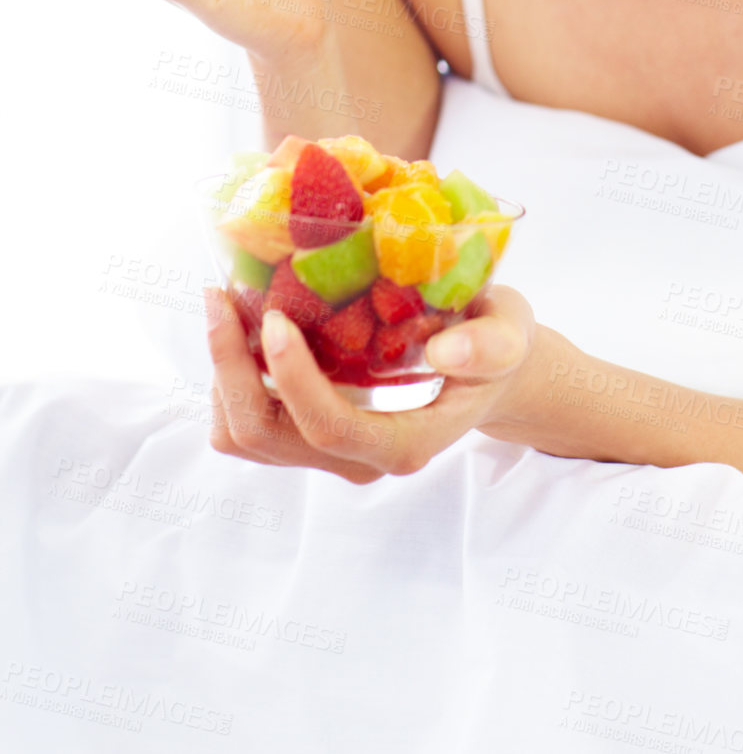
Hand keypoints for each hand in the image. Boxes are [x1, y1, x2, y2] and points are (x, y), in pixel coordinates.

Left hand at [203, 283, 535, 482]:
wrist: (491, 362)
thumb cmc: (498, 342)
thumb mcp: (510, 333)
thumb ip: (489, 345)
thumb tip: (445, 354)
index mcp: (405, 442)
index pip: (330, 428)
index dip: (292, 380)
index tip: (275, 318)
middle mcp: (360, 458)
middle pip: (267, 436)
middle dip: (232, 369)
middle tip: (221, 295)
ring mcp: (331, 451)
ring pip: (245, 435)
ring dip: (224, 372)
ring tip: (226, 304)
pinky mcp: (310, 433)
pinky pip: (248, 422)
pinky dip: (233, 376)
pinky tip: (245, 324)